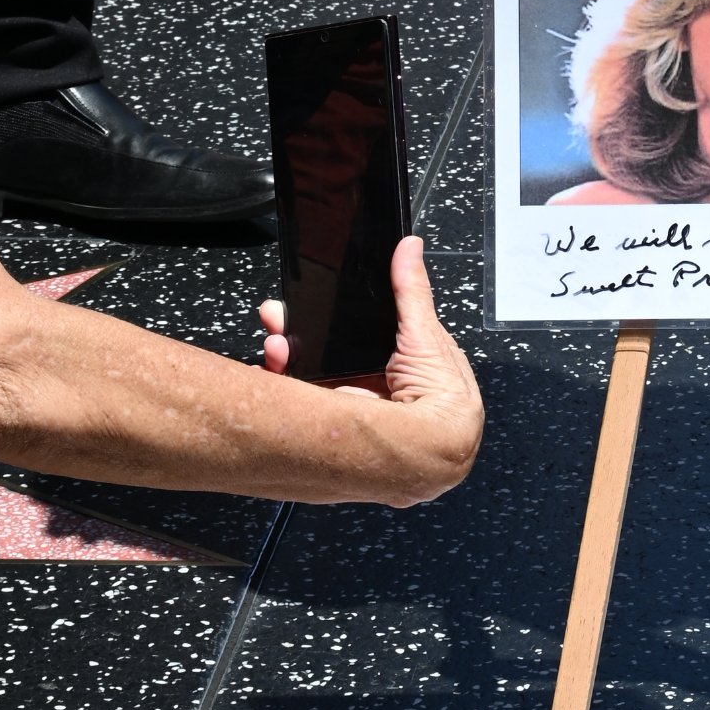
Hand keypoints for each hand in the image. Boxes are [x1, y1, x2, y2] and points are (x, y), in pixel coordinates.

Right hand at [257, 237, 482, 504]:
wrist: (422, 459)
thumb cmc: (439, 409)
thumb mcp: (425, 337)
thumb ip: (412, 293)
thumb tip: (410, 250)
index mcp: (417, 373)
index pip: (374, 336)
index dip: (344, 316)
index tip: (316, 297)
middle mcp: (386, 395)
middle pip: (337, 353)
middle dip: (302, 331)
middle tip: (279, 315)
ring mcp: (360, 415)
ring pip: (315, 375)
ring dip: (288, 354)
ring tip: (274, 340)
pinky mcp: (337, 433)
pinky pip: (303, 400)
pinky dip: (283, 381)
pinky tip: (269, 365)